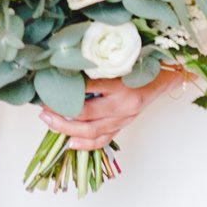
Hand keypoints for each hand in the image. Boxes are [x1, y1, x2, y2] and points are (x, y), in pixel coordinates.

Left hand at [38, 70, 189, 150]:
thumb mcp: (118, 63)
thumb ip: (96, 69)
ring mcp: (123, 119)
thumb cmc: (139, 66)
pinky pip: (103, 140)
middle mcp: (122, 104)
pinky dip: (85, 144)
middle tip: (43, 110)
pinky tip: (70, 144)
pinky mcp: (124, 126)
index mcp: (120, 84)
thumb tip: (65, 72)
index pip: (87, 89)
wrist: (163, 78)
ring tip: (49, 123)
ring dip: (67, 129)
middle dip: (60, 115)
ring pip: (92, 131)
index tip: (47, 88)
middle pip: (86, 115)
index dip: (66, 90)